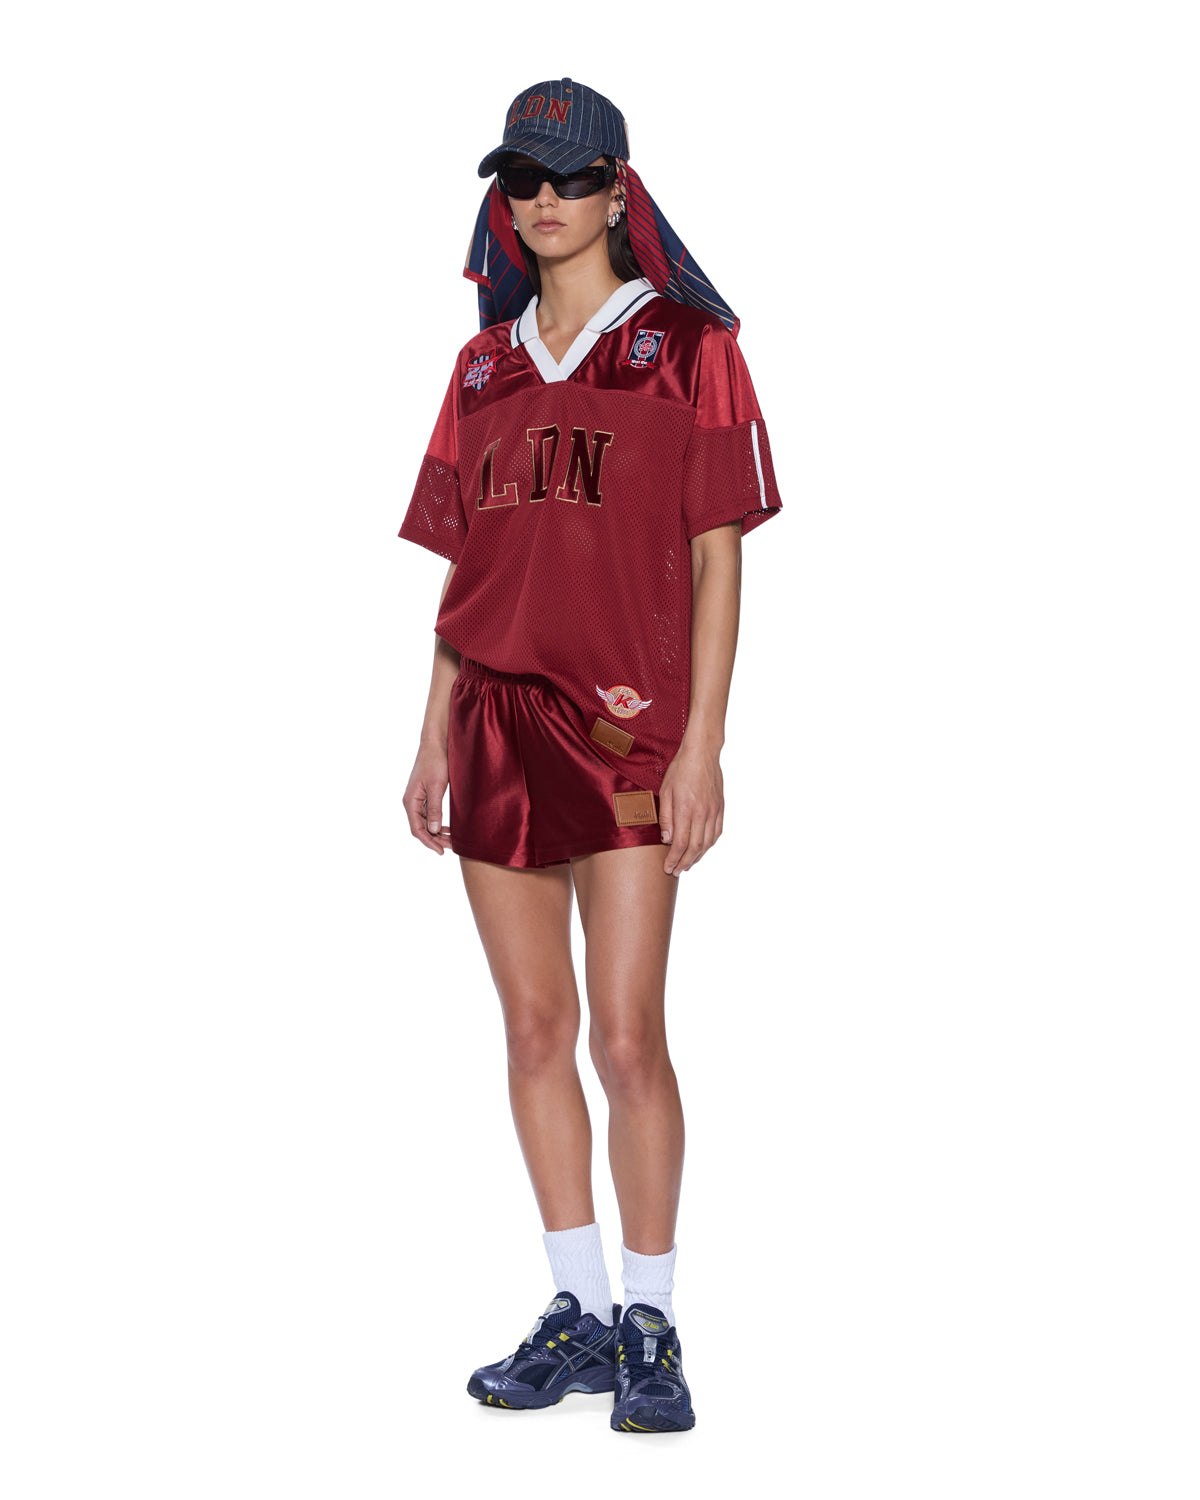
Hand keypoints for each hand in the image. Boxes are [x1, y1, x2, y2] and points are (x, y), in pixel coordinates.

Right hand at [403, 746, 452, 853]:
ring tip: (451, 840)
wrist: (436, 743)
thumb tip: (434, 830)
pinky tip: (448, 828)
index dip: (429, 842)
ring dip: (437, 832)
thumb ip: (435, 809)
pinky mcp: (425, 795)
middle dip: (435, 840)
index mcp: (410, 801)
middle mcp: (411, 802)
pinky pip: (429, 815)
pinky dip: (438, 823)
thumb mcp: (437, 787)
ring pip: (426, 822)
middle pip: (421, 828)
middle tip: (451, 848)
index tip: (441, 852)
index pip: (417, 829)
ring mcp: (418, 799)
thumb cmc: (436, 762)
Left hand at [657, 742, 723, 875]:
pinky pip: (717, 832)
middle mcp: (702, 813)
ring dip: (698, 857)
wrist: (702, 753)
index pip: (681, 843)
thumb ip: (666, 817)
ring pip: (707, 842)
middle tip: (676, 872)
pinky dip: (710, 844)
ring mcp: (713, 811)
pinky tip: (702, 849)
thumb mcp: (665, 791)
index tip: (668, 868)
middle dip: (685, 863)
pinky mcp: (720, 808)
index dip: (674, 859)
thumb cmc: (680, 769)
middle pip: (695, 847)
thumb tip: (666, 839)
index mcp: (686, 809)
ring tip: (688, 864)